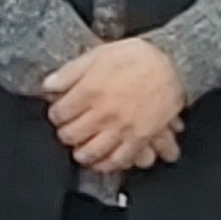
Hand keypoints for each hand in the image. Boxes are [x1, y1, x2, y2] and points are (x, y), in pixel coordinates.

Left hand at [44, 39, 187, 174]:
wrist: (173, 64)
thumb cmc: (136, 56)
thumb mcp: (98, 54)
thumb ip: (70, 72)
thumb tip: (47, 86)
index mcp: (89, 91)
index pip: (59, 114)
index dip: (55, 114)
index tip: (58, 113)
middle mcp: (103, 113)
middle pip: (71, 135)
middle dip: (64, 134)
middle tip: (67, 131)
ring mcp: (121, 128)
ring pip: (91, 152)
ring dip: (81, 153)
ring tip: (79, 150)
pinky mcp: (139, 139)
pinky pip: (118, 160)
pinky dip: (106, 164)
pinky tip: (101, 162)